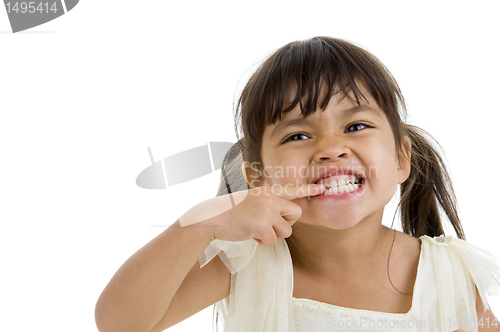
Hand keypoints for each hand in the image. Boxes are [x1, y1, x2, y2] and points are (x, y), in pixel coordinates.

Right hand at [208, 183, 324, 245]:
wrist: (212, 217)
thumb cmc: (231, 211)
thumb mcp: (251, 200)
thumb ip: (268, 203)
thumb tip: (283, 216)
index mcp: (267, 191)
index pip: (292, 190)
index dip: (307, 189)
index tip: (322, 188)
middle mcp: (269, 198)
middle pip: (296, 213)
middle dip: (287, 223)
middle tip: (271, 225)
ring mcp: (266, 210)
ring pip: (286, 230)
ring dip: (273, 235)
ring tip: (256, 229)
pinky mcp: (262, 224)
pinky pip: (273, 240)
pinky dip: (263, 241)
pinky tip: (251, 235)